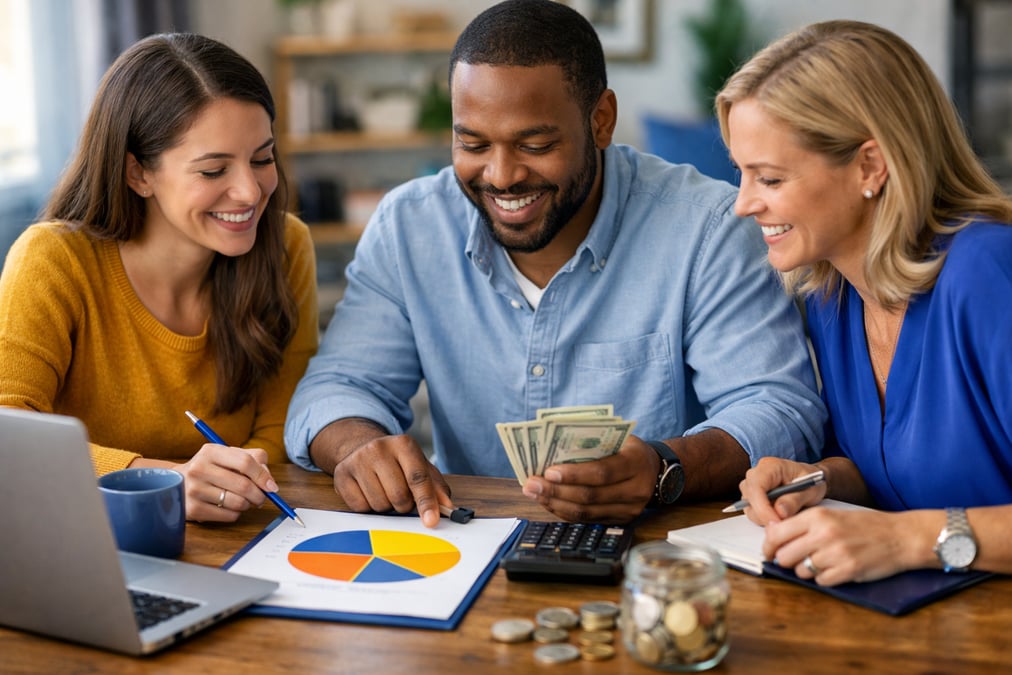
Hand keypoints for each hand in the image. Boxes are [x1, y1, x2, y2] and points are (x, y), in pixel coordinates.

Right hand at [171, 444, 276, 521]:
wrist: (176, 483)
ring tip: (243, 501)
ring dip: (248, 505)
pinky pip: (228, 516)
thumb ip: (254, 460)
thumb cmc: (211, 468)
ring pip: (238, 502)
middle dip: (259, 495)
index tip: (272, 487)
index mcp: (211, 451)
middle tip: (261, 498)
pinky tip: (229, 507)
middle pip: (244, 485)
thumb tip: (269, 482)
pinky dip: (236, 514)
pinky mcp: (192, 509)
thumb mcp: (228, 455)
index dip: (263, 476)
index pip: (245, 462)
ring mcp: (193, 490)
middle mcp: (199, 468)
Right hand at [332, 433, 451, 527]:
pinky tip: (369, 492)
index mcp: (404, 444)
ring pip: (379, 504)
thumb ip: (437, 488)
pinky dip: (368, 507)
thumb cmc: (397, 463)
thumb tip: (448, 509)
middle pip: (398, 496)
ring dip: (386, 507)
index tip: (431, 521)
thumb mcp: (421, 467)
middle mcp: (379, 448)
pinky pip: (360, 507)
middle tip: (402, 497)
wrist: (363, 449)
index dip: (426, 502)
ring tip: (384, 491)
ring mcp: (357, 460)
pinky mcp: (341, 475)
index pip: (418, 478)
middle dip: (404, 505)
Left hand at [521, 436, 657, 522]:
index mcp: (635, 463)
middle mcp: (636, 490)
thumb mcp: (618, 438)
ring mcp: (629, 510)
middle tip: (531, 484)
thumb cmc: (628, 449)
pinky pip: (587, 520)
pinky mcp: (620, 521)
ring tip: (534, 493)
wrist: (656, 471)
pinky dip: (564, 511)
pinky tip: (548, 502)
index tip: (548, 471)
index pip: (602, 472)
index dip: (574, 474)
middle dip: (556, 491)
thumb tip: (552, 450)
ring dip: (555, 504)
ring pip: (586, 513)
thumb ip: (592, 443)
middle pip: (590, 496)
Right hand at [737, 457, 826, 525]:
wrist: (812, 481)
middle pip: (749, 498)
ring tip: (784, 516)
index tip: (775, 523)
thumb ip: (795, 500)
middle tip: (783, 524)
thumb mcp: (810, 490)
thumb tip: (780, 512)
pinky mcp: (752, 496)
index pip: (756, 487)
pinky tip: (778, 516)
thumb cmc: (811, 481)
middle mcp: (756, 474)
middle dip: (764, 515)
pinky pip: (752, 511)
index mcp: (770, 466)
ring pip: (749, 507)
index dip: (763, 507)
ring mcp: (752, 485)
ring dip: (764, 517)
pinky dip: (764, 518)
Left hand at [762, 508, 924, 585]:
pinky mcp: (848, 571)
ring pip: (801, 571)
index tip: (768, 552)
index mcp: (817, 517)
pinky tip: (834, 569)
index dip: (768, 547)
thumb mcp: (831, 515)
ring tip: (820, 562)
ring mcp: (836, 554)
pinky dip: (824, 578)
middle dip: (785, 561)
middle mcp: (823, 534)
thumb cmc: (864, 525)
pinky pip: (821, 581)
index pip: (776, 534)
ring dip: (806, 570)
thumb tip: (773, 536)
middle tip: (793, 560)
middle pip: (785, 556)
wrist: (899, 536)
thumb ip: (803, 524)